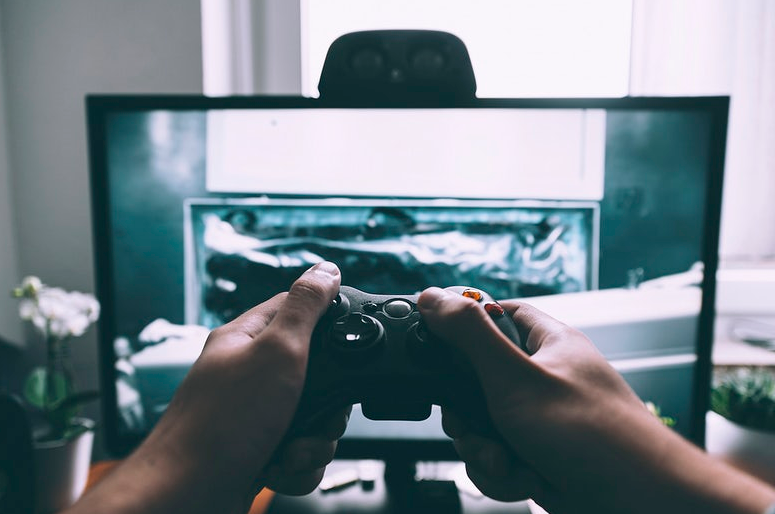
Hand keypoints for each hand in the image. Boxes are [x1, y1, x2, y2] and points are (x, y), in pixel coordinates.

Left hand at [69, 262, 344, 513]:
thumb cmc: (220, 424)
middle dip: (327, 404)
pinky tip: (280, 467)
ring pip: (314, 418)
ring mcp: (255, 414)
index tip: (346, 337)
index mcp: (248, 339)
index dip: (327, 321)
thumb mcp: (276, 352)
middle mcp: (250, 374)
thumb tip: (326, 269)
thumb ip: (305, 309)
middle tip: (312, 412)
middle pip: (317, 373)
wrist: (188, 496)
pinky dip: (299, 466)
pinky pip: (301, 451)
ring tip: (291, 448)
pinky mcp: (261, 448)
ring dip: (314, 441)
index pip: (296, 309)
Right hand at [418, 288, 774, 513]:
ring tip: (509, 462)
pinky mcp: (540, 454)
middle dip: (468, 415)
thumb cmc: (595, 437)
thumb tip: (433, 297)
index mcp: (547, 344)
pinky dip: (504, 474)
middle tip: (478, 426)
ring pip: (483, 425)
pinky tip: (525, 479)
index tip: (440, 346)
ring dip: (485, 451)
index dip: (464, 326)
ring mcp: (542, 419)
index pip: (496, 314)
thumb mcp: (516, 377)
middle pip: (475, 381)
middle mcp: (544, 378)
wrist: (639, 505)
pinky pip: (499, 457)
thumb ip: (470, 336)